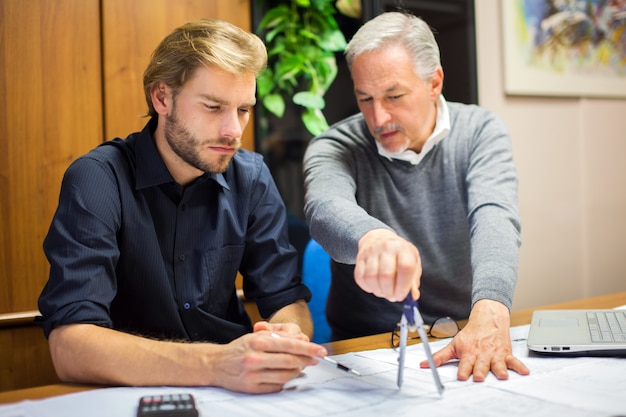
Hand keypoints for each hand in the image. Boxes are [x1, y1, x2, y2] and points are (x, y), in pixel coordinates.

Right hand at [212, 328, 327, 393]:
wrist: (216, 364)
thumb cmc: (239, 349)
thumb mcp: (256, 336)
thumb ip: (278, 337)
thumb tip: (301, 340)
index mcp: (257, 342)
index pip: (290, 345)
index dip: (308, 348)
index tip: (320, 351)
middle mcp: (255, 358)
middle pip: (290, 361)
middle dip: (306, 360)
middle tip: (313, 359)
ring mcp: (253, 374)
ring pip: (286, 375)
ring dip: (297, 371)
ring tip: (299, 366)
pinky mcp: (252, 387)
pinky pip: (276, 386)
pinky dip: (285, 381)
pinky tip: (285, 375)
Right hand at [354, 229, 421, 300]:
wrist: (378, 237)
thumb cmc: (398, 254)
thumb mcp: (412, 262)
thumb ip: (413, 280)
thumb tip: (413, 297)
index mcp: (403, 248)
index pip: (405, 268)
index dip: (403, 286)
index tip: (401, 296)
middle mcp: (386, 247)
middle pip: (386, 275)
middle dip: (389, 291)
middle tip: (392, 297)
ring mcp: (371, 252)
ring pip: (371, 278)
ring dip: (378, 291)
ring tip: (383, 292)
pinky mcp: (360, 258)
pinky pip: (360, 277)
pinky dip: (367, 287)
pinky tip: (373, 287)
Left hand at [420, 299, 529, 380]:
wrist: (488, 319)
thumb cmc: (471, 334)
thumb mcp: (454, 344)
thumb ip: (439, 357)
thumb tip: (424, 365)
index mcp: (468, 353)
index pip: (464, 364)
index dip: (463, 370)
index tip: (461, 376)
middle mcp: (482, 354)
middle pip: (481, 365)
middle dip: (480, 371)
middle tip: (479, 377)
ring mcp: (494, 354)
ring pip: (497, 363)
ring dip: (500, 369)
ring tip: (502, 375)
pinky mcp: (505, 354)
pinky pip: (514, 361)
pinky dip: (520, 366)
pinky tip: (524, 372)